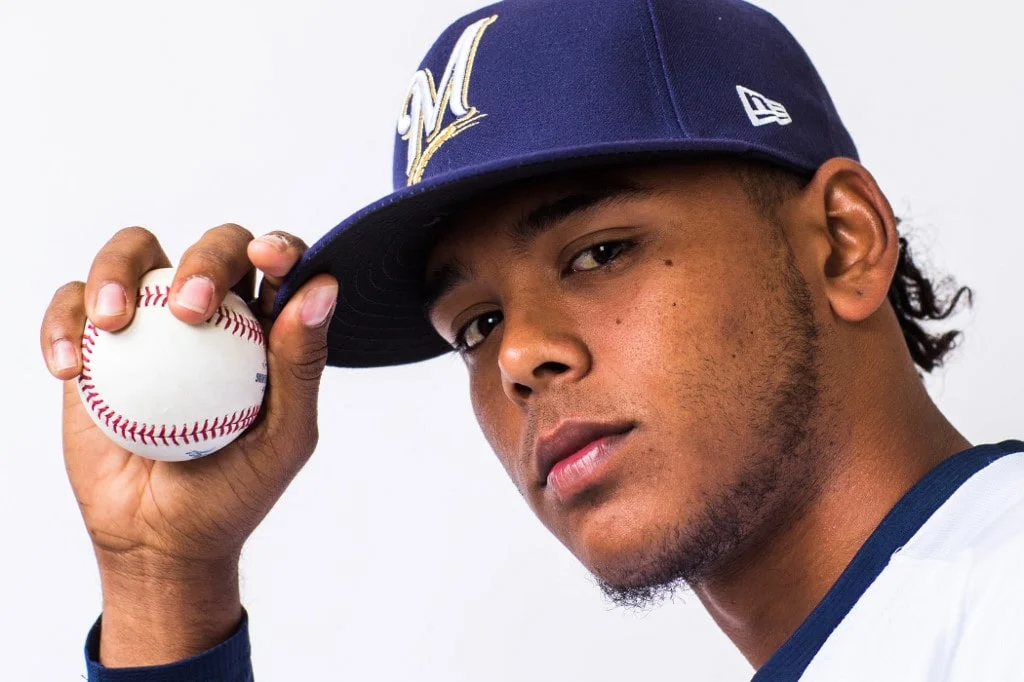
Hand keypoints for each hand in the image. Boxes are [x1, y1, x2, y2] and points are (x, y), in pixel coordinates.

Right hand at [40, 224, 336, 664]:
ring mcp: (150, 320)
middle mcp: (213, 312)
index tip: (269, 258)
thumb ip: (302, 363)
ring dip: (118, 271)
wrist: (161, 538)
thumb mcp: (284, 437)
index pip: (280, 266)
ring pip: (133, 254)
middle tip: (190, 311)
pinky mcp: (95, 341)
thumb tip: (323, 287)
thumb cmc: (234, 490)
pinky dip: (63, 325)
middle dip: (205, 259)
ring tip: (112, 324)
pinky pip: (72, 306)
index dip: (279, 245)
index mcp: (267, 327)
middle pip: (211, 248)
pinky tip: (71, 367)